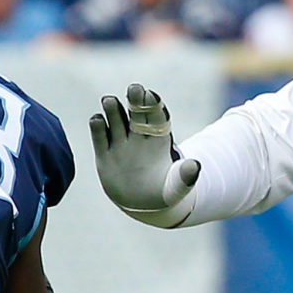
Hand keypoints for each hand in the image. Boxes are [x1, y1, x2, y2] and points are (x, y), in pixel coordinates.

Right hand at [90, 83, 200, 226]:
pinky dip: (97, 128)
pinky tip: (97, 119)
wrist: (144, 204)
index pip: (157, 118)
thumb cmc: (165, 191)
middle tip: (134, 88)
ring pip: (116, 121)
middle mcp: (140, 138)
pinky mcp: (105, 156)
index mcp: (160, 140)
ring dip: (113, 110)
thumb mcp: (178, 186)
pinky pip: (100, 138)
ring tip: (109, 100)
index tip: (151, 96)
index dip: (154, 106)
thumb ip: (186, 176)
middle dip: (136, 101)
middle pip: (137, 114)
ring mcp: (121, 145)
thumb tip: (195, 166)